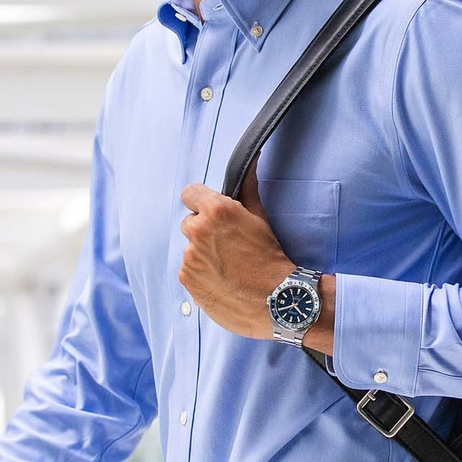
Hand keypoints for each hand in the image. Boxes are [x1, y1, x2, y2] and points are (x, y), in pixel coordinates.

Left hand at [179, 153, 293, 338]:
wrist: (274, 299)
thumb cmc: (270, 256)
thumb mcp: (260, 218)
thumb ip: (248, 188)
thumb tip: (251, 162)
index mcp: (216, 211)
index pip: (189, 193)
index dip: (200, 201)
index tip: (209, 212)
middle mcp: (198, 231)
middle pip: (189, 223)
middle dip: (203, 230)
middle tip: (226, 245)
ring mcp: (190, 257)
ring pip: (189, 249)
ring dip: (202, 254)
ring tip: (226, 267)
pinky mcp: (187, 279)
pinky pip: (188, 270)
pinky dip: (200, 274)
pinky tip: (221, 280)